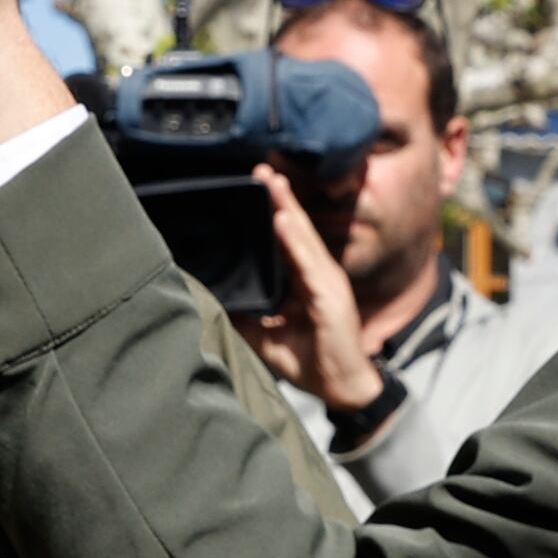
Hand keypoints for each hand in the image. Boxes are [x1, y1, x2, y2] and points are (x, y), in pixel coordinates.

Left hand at [239, 165, 387, 414]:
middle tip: (260, 169)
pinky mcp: (332, 296)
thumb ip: (247, 314)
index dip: (273, 211)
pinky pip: (311, 262)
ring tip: (271, 184)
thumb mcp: (266, 335)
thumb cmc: (309, 361)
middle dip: (279, 199)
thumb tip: (215, 299)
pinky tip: (283, 219)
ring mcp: (328, 283)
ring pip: (304, 238)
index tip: (255, 185)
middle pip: (297, 229)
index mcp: (305, 280)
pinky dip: (296, 240)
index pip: (287, 238)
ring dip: (287, 209)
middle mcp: (318, 275)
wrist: (341, 388)